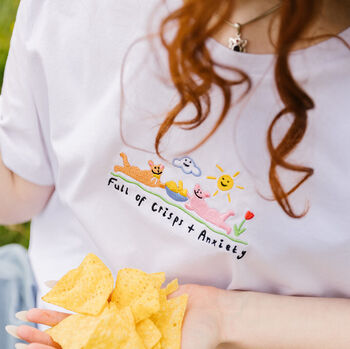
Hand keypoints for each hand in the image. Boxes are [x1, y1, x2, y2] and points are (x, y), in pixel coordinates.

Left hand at [10, 284, 223, 348]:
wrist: (215, 314)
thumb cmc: (201, 339)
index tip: (27, 347)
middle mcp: (122, 334)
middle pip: (77, 334)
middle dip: (47, 330)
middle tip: (18, 324)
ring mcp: (127, 314)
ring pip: (87, 311)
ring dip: (61, 308)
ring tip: (34, 304)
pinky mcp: (136, 296)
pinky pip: (106, 291)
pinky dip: (87, 287)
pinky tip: (68, 281)